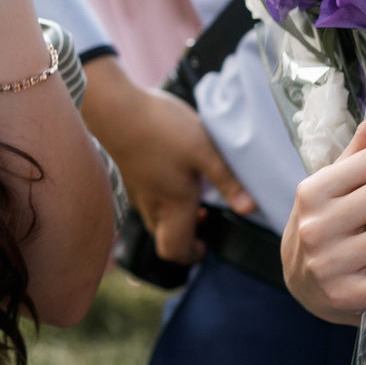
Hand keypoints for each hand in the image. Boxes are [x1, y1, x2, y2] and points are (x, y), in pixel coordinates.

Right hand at [81, 60, 254, 261]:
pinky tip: (173, 174)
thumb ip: (227, 180)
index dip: (192, 256)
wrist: (115, 108)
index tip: (207, 244)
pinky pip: (147, 201)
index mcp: (172, 205)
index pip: (176, 250)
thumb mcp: (204, 149)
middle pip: (164, 239)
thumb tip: (249, 208)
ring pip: (155, 219)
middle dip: (185, 238)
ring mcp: (136, 191)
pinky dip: (163, 200)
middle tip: (204, 219)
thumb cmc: (161, 128)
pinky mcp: (129, 176)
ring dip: (174, 217)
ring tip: (193, 195)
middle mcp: (151, 205)